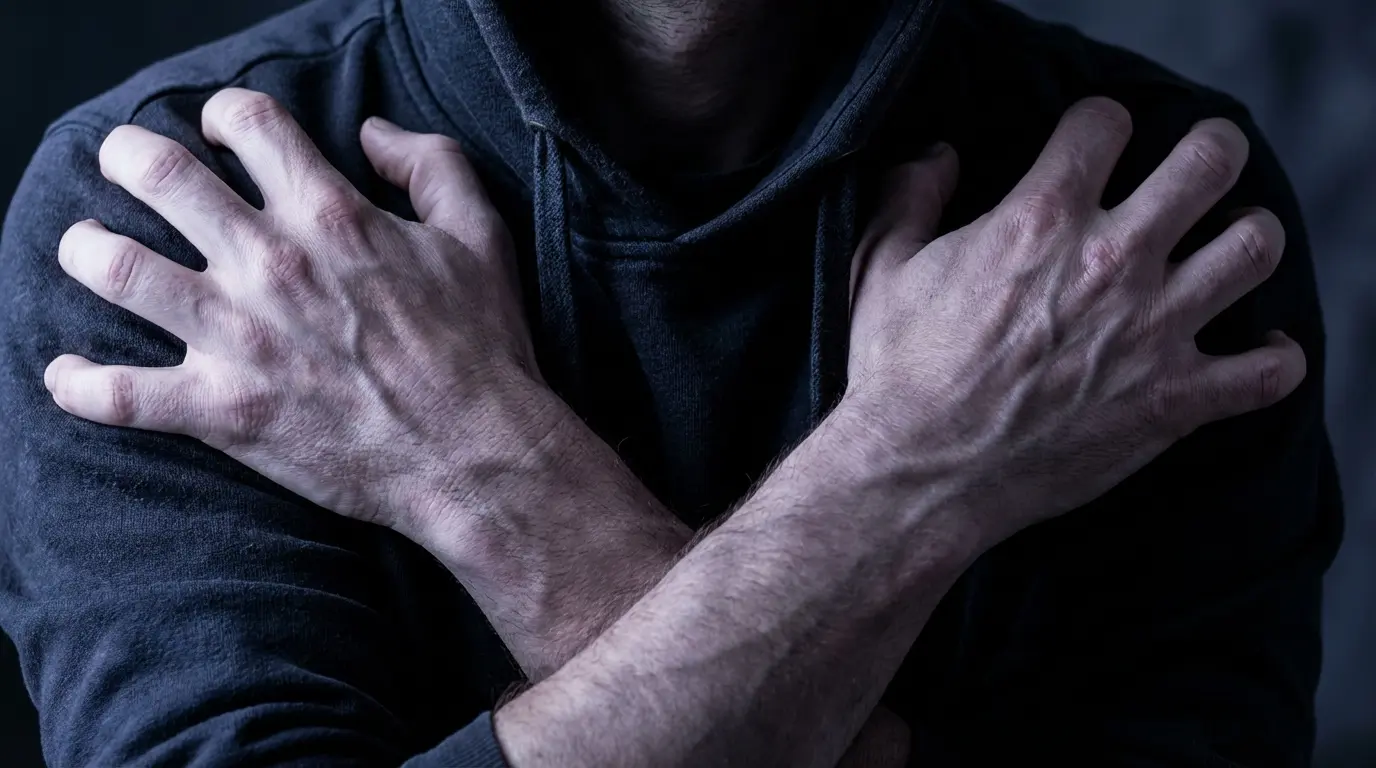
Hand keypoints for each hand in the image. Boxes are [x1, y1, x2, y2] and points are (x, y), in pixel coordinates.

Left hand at [45, 88, 544, 529]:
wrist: (476, 456)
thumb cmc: (483, 348)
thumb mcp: (482, 235)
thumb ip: (433, 165)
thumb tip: (371, 133)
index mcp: (332, 216)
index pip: (245, 123)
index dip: (224, 116)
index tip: (222, 136)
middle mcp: (273, 264)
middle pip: (157, 174)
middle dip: (128, 157)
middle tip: (129, 169)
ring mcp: (240, 339)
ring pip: (114, 269)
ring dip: (85, 251)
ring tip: (89, 250)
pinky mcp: (224, 411)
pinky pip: (118, 395)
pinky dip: (80, 384)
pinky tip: (69, 374)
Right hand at [846, 97, 1304, 546]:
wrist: (920, 476)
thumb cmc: (896, 373)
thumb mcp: (881, 268)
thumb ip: (908, 198)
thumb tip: (938, 157)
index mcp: (1039, 220)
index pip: (1109, 122)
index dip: (1100, 126)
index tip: (1093, 147)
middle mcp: (1110, 262)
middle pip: (1211, 160)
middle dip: (1209, 153)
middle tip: (1194, 172)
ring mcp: (1152, 331)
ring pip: (1255, 248)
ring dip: (1246, 241)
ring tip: (1224, 250)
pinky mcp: (1173, 400)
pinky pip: (1269, 371)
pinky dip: (1273, 359)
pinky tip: (1253, 352)